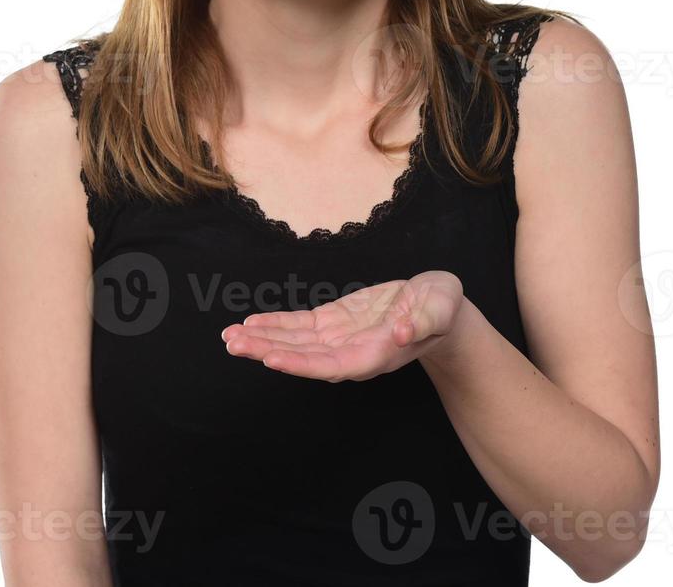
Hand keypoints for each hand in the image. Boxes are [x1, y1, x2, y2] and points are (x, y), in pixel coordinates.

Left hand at [219, 270, 464, 381]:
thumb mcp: (441, 309)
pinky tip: (251, 325)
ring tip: (230, 338)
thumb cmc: (441, 308)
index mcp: (376, 354)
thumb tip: (405, 332)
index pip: (334, 366)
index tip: (272, 361)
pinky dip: (276, 325)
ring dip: (263, 340)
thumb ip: (425, 322)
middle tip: (234, 345)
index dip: (302, 365)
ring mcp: (339, 338)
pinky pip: (299, 326)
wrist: (437, 305)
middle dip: (268, 352)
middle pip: (305, 358)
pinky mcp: (333, 322)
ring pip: (295, 343)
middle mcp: (351, 352)